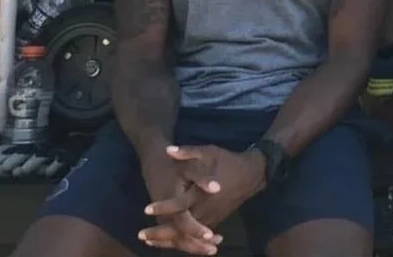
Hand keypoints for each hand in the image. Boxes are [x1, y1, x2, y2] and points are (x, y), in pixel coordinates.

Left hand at [141, 144, 263, 249]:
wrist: (251, 174)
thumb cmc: (226, 161)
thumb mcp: (208, 152)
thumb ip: (187, 152)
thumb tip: (167, 149)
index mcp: (200, 194)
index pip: (179, 205)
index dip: (163, 207)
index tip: (146, 209)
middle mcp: (204, 210)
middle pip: (180, 228)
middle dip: (160, 234)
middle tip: (141, 235)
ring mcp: (210, 218)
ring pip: (187, 236)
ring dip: (168, 240)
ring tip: (149, 241)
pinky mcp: (214, 222)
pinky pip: (195, 237)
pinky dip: (181, 241)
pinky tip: (168, 242)